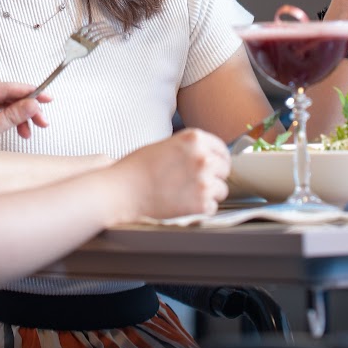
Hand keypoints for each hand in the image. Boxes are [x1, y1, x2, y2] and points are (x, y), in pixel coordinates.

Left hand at [0, 81, 49, 187]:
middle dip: (25, 107)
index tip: (46, 97)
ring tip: (31, 131)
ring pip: (3, 105)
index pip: (3, 87)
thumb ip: (9, 117)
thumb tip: (32, 104)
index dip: (27, 92)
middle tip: (42, 120)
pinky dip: (10, 122)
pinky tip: (19, 131)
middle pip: (5, 95)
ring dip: (19, 116)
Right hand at [113, 128, 228, 220]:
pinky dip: (201, 209)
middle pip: (224, 170)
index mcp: (195, 138)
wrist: (123, 190)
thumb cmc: (138, 168)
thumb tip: (209, 157)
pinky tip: (184, 204)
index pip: (222, 150)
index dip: (217, 160)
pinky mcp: (201, 203)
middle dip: (213, 177)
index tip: (214, 168)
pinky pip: (213, 207)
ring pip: (221, 190)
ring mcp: (204, 181)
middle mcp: (203, 157)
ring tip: (187, 195)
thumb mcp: (167, 145)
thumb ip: (190, 149)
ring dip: (208, 194)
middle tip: (194, 183)